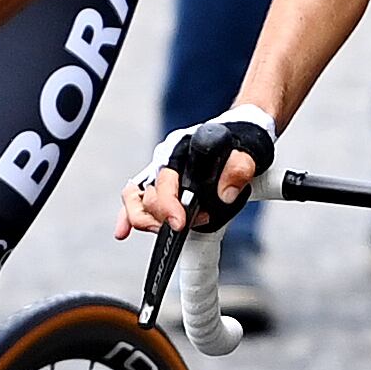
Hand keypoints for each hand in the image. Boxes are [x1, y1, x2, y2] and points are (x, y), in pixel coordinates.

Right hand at [122, 111, 275, 238]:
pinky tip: (123, 231)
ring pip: (137, 199)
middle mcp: (167, 162)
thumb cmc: (240, 142)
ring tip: (159, 232)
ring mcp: (163, 175)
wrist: (242, 138)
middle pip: (149, 196)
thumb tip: (225, 193)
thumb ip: (238, 170)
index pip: (166, 181)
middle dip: (163, 218)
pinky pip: (138, 202)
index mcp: (181, 149)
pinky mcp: (164, 187)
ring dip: (143, 219)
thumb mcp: (247, 153)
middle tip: (183, 227)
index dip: (169, 206)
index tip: (179, 224)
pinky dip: (128, 216)